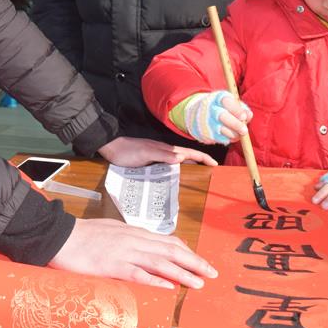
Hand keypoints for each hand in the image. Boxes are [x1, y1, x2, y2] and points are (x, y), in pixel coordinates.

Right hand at [49, 218, 217, 288]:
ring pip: (161, 262)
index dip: (188, 251)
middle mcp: (134, 240)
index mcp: (134, 233)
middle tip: (212, 273)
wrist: (59, 235)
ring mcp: (124, 252)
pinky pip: (138, 274)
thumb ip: (130, 239)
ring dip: (183, 273)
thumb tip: (145, 246)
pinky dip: (156, 280)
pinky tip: (169, 287)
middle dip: (195, 262)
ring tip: (199, 283)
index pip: (168, 241)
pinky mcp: (113, 265)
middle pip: (171, 251)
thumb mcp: (112, 231)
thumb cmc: (83, 235)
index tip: (201, 261)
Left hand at [98, 136, 217, 167]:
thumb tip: (181, 158)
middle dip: (200, 164)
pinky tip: (177, 180)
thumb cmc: (127, 151)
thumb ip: (162, 155)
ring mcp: (159, 157)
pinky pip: (170, 167)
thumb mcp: (145, 153)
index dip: (203, 158)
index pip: (189, 153)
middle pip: (187, 158)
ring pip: (179, 163)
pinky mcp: (152, 162)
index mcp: (166, 150)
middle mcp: (165, 153)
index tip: (215, 164)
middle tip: (211, 175)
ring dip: (190, 168)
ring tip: (199, 179)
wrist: (111, 148)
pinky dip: (178, 172)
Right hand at [175, 91, 251, 144]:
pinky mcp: (204, 132)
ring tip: (239, 134)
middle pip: (222, 116)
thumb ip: (241, 108)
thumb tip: (249, 115)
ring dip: (233, 133)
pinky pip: (218, 138)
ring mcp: (206, 121)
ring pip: (221, 129)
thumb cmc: (220, 108)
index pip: (226, 102)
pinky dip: (227, 138)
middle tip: (244, 130)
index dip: (236, 110)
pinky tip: (231, 136)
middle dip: (235, 124)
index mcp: (217, 98)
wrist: (197, 114)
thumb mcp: (230, 104)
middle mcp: (209, 108)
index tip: (244, 117)